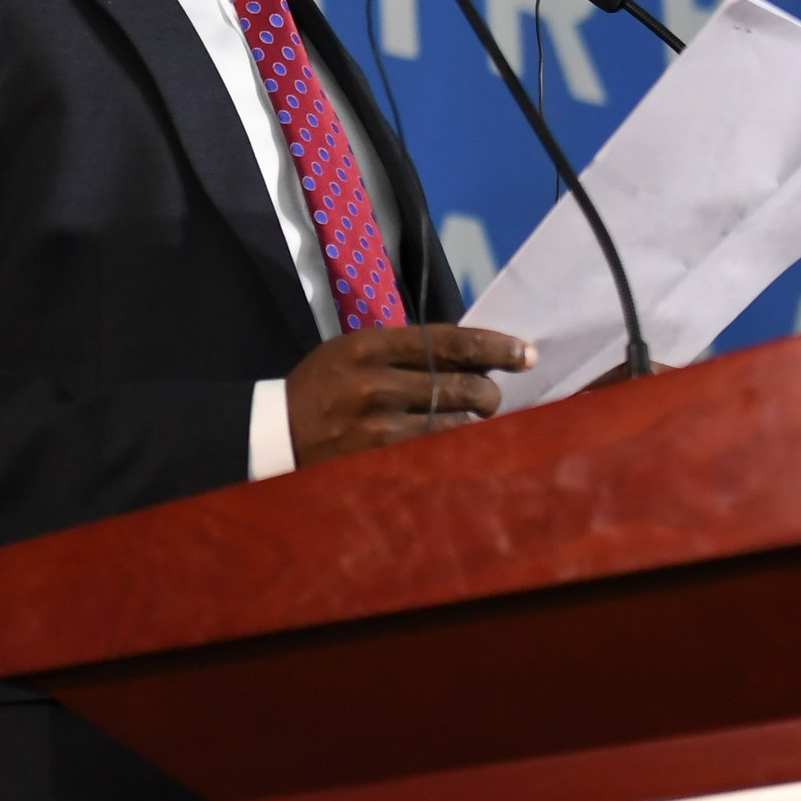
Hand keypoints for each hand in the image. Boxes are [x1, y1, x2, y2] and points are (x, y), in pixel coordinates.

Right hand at [285, 324, 535, 467]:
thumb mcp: (354, 351)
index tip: (525, 352)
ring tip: (472, 419)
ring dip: (473, 422)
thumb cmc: (322, 386)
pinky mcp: (380, 459)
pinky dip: (454, 445)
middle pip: (460, 384)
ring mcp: (378, 426)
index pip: (449, 341)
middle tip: (494, 396)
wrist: (276, 432)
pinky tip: (456, 441)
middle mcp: (376, 383)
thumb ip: (405, 351)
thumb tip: (470, 355)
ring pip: (454, 422)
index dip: (494, 346)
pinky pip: (436, 451)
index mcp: (370, 346)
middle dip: (490, 392)